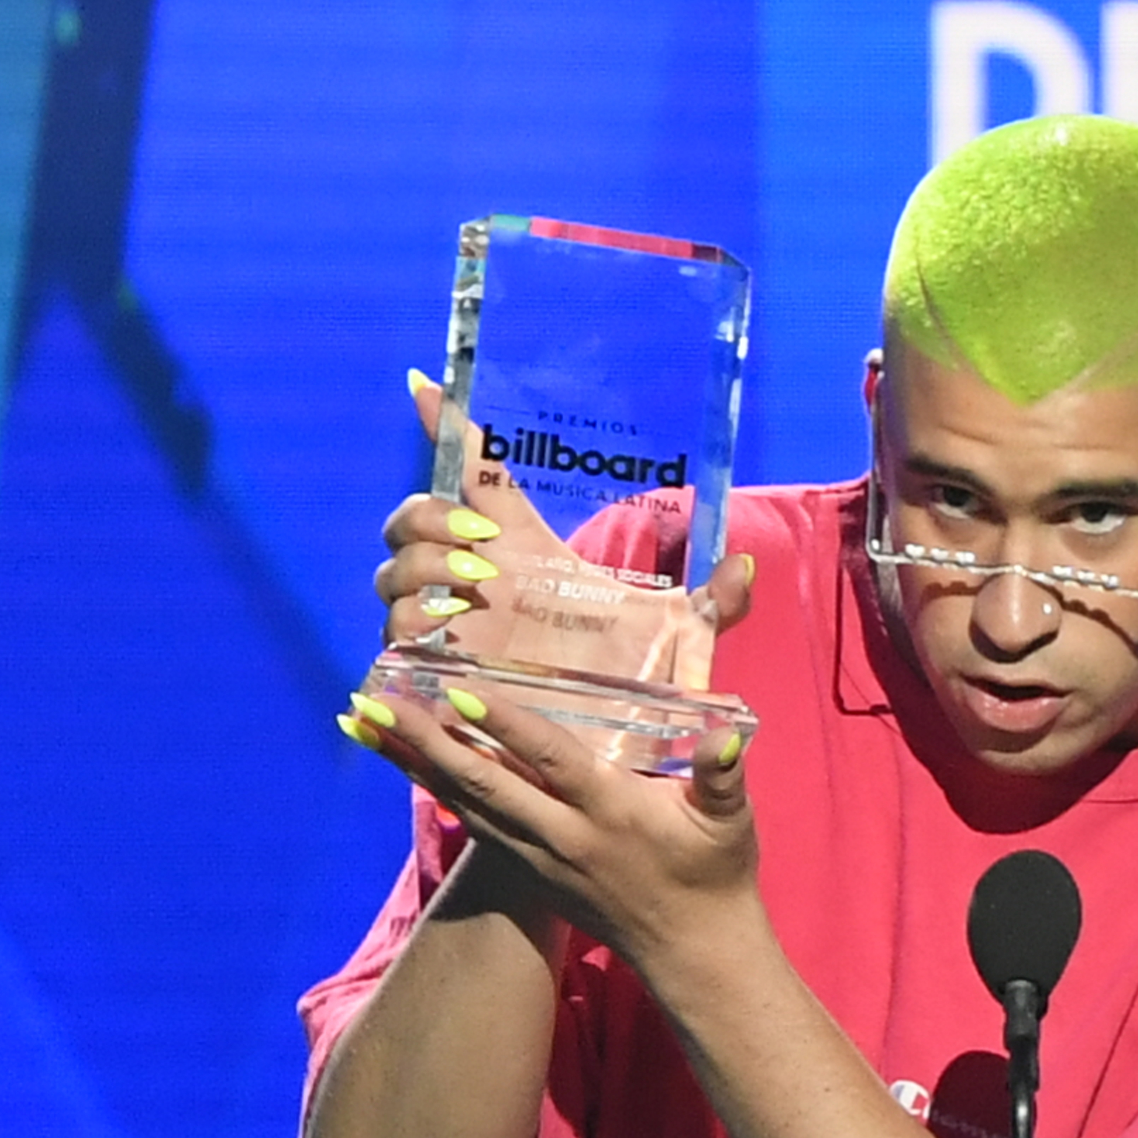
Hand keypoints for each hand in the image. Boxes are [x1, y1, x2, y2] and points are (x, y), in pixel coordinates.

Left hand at [349, 674, 760, 975]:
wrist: (693, 952)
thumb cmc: (716, 874)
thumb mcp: (731, 822)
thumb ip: (724, 773)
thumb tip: (727, 734)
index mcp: (611, 812)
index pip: (549, 761)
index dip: (504, 726)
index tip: (457, 692)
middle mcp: (565, 837)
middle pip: (486, 784)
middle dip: (428, 742)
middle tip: (375, 700)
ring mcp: (541, 859)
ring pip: (467, 804)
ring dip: (414, 761)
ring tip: (364, 718)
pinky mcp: (530, 873)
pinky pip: (473, 824)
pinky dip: (435, 789)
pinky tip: (401, 759)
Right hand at [374, 372, 753, 692]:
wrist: (621, 753)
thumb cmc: (645, 686)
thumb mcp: (685, 639)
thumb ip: (717, 603)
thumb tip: (744, 566)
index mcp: (524, 549)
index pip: (475, 473)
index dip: (445, 426)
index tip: (424, 384)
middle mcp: (479, 578)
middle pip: (414, 517)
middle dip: (428, 517)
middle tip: (480, 545)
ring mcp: (452, 624)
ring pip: (396, 573)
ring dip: (424, 570)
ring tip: (474, 590)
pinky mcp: (439, 672)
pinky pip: (393, 636)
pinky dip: (408, 627)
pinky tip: (449, 629)